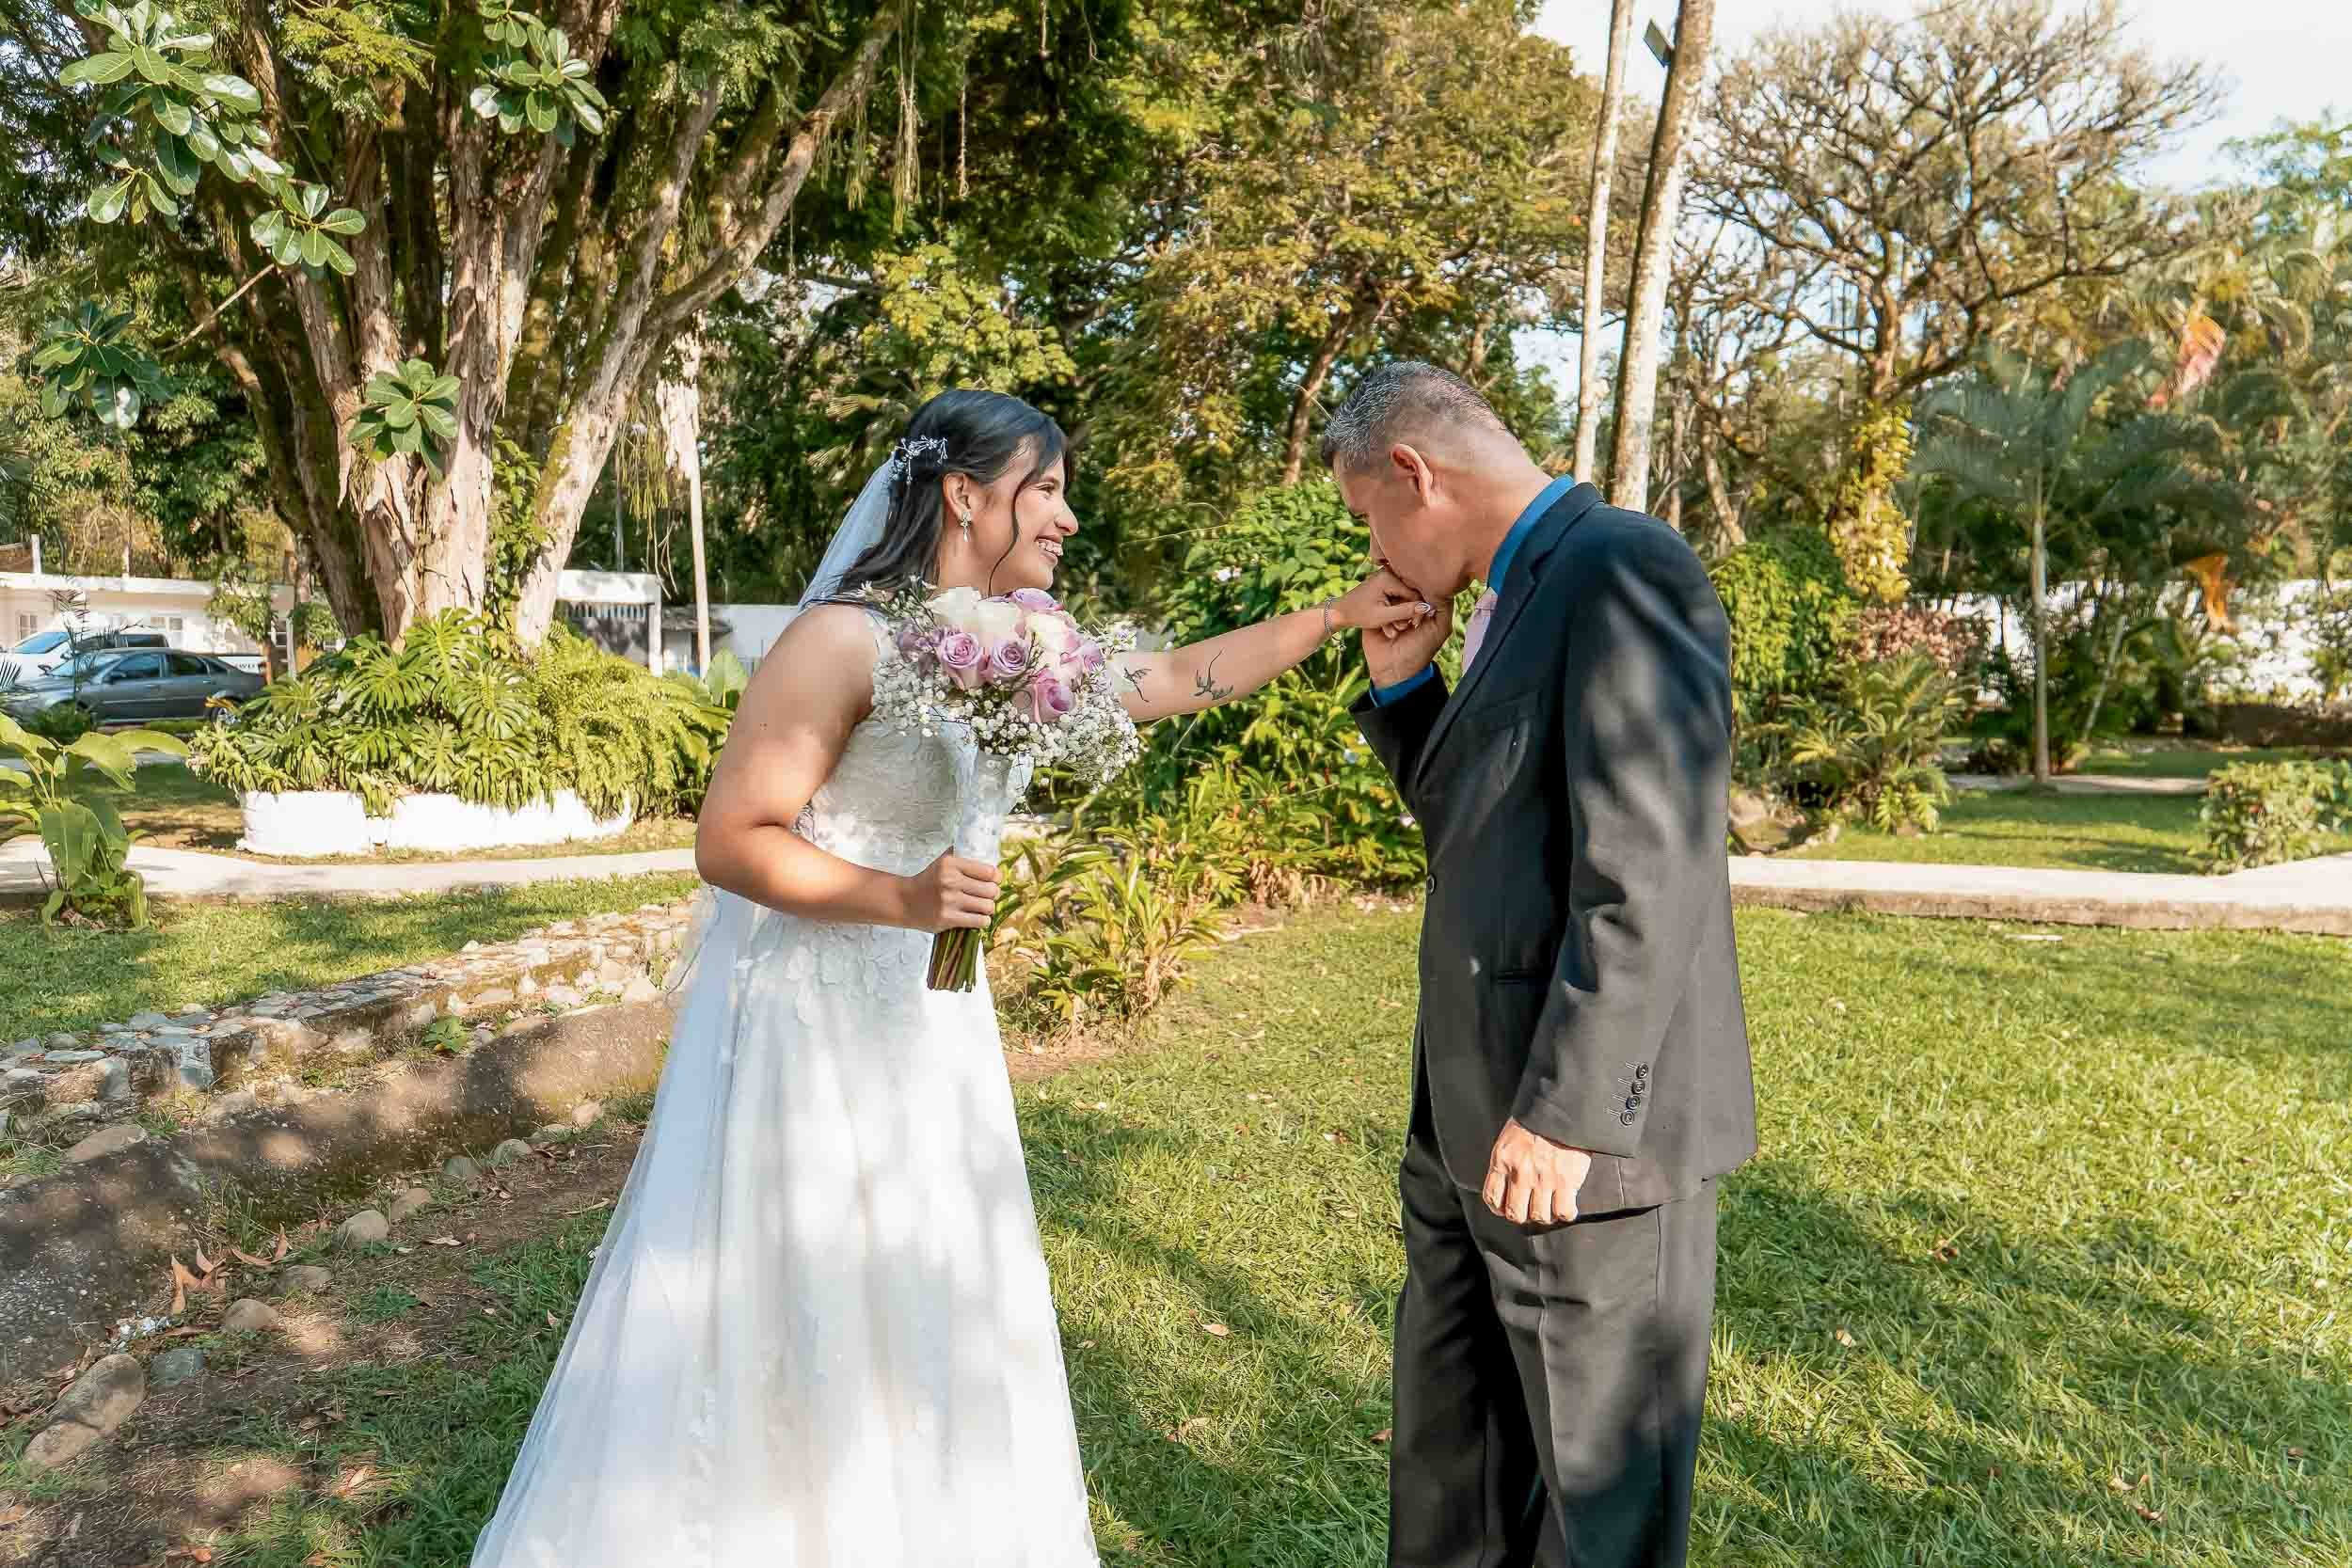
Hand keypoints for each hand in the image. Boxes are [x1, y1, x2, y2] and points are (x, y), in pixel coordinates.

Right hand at [901, 850, 998, 933]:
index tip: (995, 881)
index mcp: (950, 864)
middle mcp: (949, 881)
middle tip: (989, 895)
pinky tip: (977, 917)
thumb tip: (987, 853)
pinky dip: (982, 920)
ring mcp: (948, 901)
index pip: (988, 871)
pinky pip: (979, 921)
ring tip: (982, 907)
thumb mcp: (942, 862)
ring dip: (988, 908)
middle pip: (991, 890)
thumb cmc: (928, 881)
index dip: (997, 878)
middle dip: (993, 894)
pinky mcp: (946, 918)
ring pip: (987, 907)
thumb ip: (962, 856)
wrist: (905, 901)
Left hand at [1330, 567, 1435, 636]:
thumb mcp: (1383, 616)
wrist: (1340, 612)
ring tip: (1393, 628)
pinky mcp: (1384, 585)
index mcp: (1389, 577)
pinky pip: (1396, 597)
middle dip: (1408, 614)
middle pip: (1410, 595)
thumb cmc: (1359, 614)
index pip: (1414, 593)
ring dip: (1400, 615)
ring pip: (1403, 598)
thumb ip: (1405, 612)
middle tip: (1404, 628)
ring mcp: (1386, 578)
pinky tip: (1389, 624)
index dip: (1418, 610)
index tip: (1416, 625)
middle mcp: (1389, 574)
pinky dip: (1394, 611)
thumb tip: (1428, 608)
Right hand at [1361, 569, 1451, 688]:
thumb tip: (1439, 586)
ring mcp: (1390, 608)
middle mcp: (1407, 604)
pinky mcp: (1376, 615)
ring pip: (1392, 596)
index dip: (1424, 593)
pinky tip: (1390, 632)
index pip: (1424, 586)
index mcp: (1423, 605)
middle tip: (1413, 624)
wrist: (1394, 670)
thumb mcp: (1440, 629)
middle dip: (1409, 604)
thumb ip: (1444, 606)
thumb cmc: (1420, 651)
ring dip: (1397, 613)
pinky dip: (1385, 618)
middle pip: (1406, 588)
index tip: (1423, 610)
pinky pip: (1378, 606)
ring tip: (1402, 631)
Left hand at [1482, 1119, 1592, 1226]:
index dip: (1499, 1208)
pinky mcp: (1566, 1181)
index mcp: (1503, 1160)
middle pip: (1516, 1213)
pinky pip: (1564, 1212)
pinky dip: (1565, 1214)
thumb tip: (1507, 1184)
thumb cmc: (1536, 1120)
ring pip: (1540, 1216)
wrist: (1561, 1108)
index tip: (1506, 1208)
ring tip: (1550, 1208)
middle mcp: (1520, 1173)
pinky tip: (1566, 1207)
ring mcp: (1543, 1179)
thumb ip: (1506, 1161)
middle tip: (1530, 1209)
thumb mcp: (1510, 1138)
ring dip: (1545, 1216)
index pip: (1492, 1197)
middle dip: (1522, 1215)